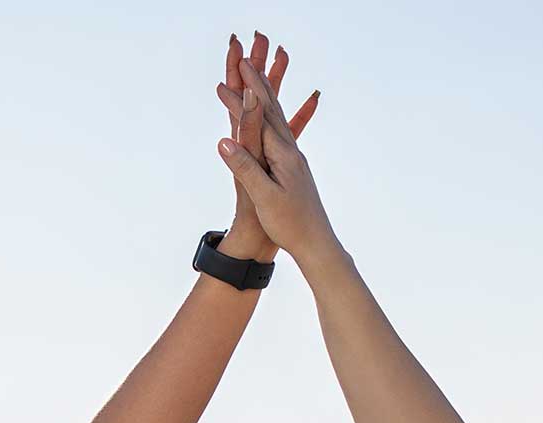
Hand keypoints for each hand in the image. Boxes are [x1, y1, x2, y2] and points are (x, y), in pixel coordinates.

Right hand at [213, 31, 330, 264]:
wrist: (317, 243)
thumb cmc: (291, 224)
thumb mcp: (264, 197)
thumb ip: (246, 167)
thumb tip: (225, 140)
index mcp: (282, 155)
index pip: (259, 117)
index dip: (242, 95)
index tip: (228, 75)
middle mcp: (291, 151)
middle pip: (272, 109)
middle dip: (257, 83)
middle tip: (244, 59)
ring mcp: (293, 159)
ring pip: (278, 119)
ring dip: (265, 96)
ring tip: (256, 80)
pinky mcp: (293, 168)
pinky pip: (281, 134)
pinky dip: (271, 118)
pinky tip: (271, 120)